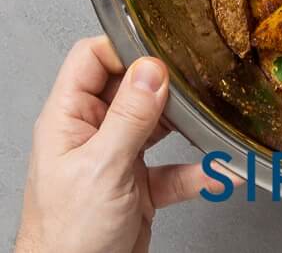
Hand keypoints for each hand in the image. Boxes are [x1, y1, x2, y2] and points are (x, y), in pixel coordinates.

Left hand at [14, 36, 205, 252]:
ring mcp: (115, 160)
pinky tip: (216, 171)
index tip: (159, 50)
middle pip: (129, 87)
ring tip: (209, 117)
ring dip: (184, 125)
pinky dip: (194, 171)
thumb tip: (151, 69)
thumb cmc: (65, 240)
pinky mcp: (136, 189)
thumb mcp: (101, 169)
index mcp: (68, 119)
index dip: (124, 47)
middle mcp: (91, 134)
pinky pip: (171, 170)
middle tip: (192, 80)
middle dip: (163, 84)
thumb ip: (129, 117)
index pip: (92, 58)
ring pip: (155, 126)